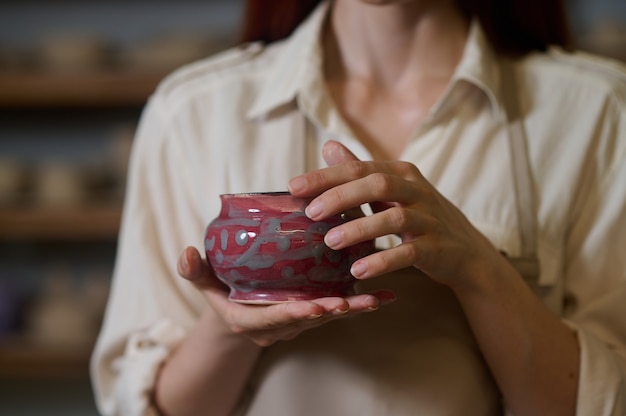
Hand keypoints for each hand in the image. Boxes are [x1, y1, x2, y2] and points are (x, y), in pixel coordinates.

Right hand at [177, 246, 395, 345]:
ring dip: (353, 307)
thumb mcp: (204, 284)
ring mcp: (298, 321)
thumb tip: (186, 252)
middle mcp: (280, 326)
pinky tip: (387, 295)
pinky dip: (360, 302)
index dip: (293, 314)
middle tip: (356, 301)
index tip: (312, 307)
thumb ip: (195, 271)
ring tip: (379, 297)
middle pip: (309, 320)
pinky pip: (338, 308)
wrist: (236, 313)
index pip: (274, 319)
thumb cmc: (220, 294)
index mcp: (252, 320)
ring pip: (329, 315)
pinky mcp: (312, 311)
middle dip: (333, 312)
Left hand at [288, 140, 504, 288]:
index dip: (325, 176)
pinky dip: (383, 261)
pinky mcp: (437, 248)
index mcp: (402, 173)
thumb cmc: (420, 217)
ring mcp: (430, 219)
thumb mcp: (391, 192)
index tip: (293, 187)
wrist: (466, 251)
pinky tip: (359, 271)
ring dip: (359, 229)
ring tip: (330, 242)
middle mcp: (417, 190)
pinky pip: (409, 252)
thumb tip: (328, 146)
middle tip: (310, 213)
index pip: (359, 168)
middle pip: (377, 185)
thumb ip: (360, 171)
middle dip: (341, 197)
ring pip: (393, 218)